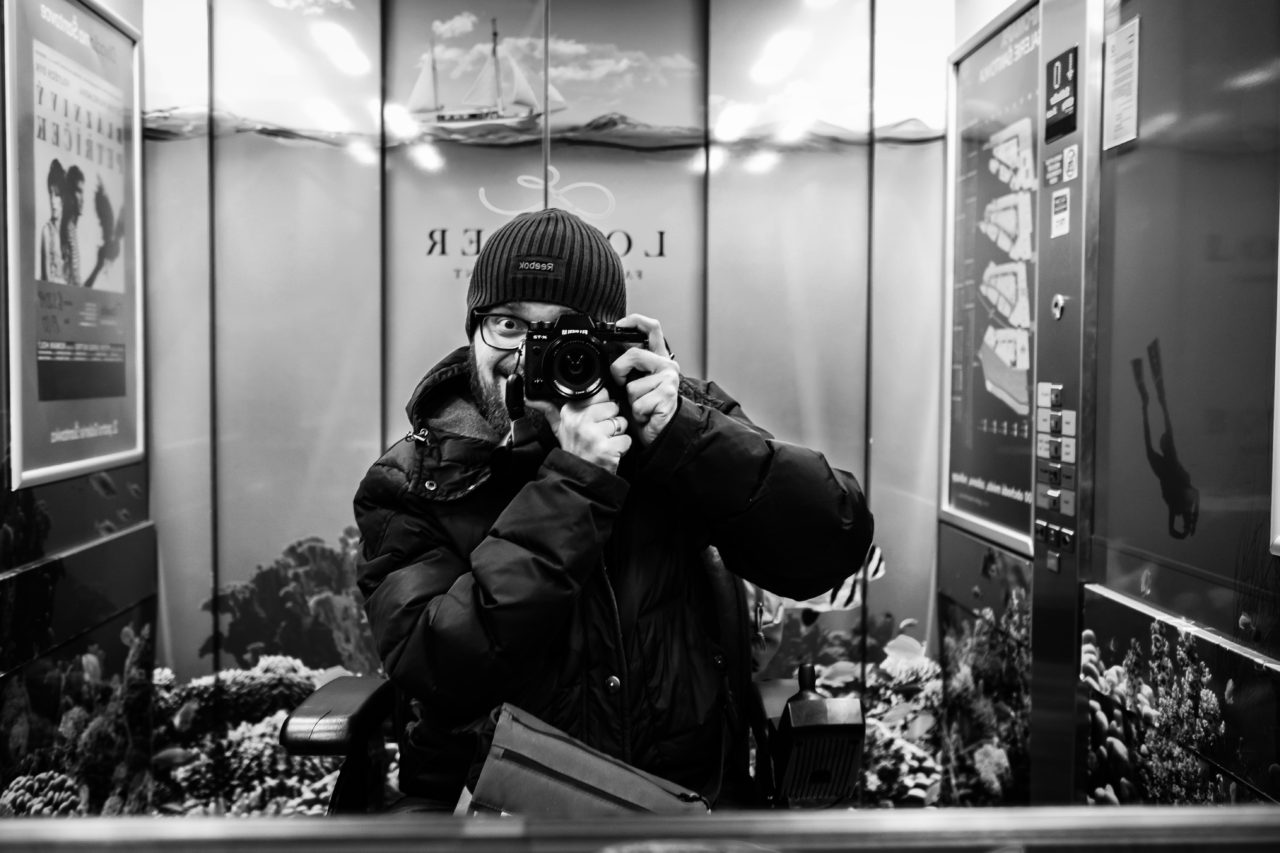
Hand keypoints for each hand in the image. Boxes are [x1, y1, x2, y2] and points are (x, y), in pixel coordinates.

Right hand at [529, 388, 631, 473]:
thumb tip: (531, 398)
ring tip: (604, 442)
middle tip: (599, 433)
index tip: (594, 418)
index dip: (601, 406)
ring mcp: (593, 435)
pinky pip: (626, 439)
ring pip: (621, 423)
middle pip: (613, 407)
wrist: (577, 476)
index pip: (600, 394)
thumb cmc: (572, 450)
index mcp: (570, 412)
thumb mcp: (558, 429)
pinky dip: (622, 447)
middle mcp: (581, 421)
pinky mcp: (606, 448)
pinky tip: (610, 450)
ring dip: (617, 434)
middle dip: (610, 420)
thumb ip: (549, 409)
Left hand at [610, 314, 679, 446]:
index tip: (619, 325)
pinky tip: (647, 414)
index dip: (635, 321)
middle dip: (619, 371)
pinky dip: (637, 413)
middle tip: (622, 384)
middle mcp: (667, 366)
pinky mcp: (667, 396)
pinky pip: (638, 403)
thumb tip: (609, 356)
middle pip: (634, 354)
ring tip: (641, 405)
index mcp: (659, 358)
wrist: (663, 432)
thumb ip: (629, 366)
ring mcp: (668, 380)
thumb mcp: (636, 382)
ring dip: (631, 400)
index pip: (652, 329)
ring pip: (632, 385)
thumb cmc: (649, 408)